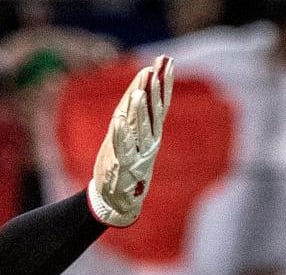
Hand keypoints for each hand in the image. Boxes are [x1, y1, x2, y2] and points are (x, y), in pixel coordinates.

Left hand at [87, 55, 172, 228]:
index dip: (165, 83)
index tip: (167, 62)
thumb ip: (138, 111)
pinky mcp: (123, 166)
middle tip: (158, 69)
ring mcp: (137, 154)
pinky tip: (118, 119)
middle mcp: (149, 142)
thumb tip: (144, 82)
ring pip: (140, 128)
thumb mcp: (134, 137)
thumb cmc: (125, 165)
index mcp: (153, 133)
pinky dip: (120, 132)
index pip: (161, 103)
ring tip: (139, 91)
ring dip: (139, 109)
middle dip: (155, 90)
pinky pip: (122, 146)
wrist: (118, 200)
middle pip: (154, 112)